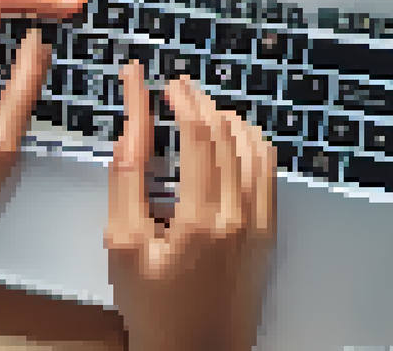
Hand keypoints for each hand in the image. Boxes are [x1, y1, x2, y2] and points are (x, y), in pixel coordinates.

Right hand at [106, 62, 276, 350]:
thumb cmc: (155, 310)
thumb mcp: (123, 247)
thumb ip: (125, 187)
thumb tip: (128, 136)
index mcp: (200, 218)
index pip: (197, 135)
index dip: (180, 100)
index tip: (162, 83)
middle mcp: (238, 217)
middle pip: (226, 135)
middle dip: (201, 102)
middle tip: (179, 88)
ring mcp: (258, 226)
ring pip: (253, 149)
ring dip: (229, 120)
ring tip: (204, 108)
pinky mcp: (267, 236)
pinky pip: (268, 175)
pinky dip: (253, 147)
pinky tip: (235, 140)